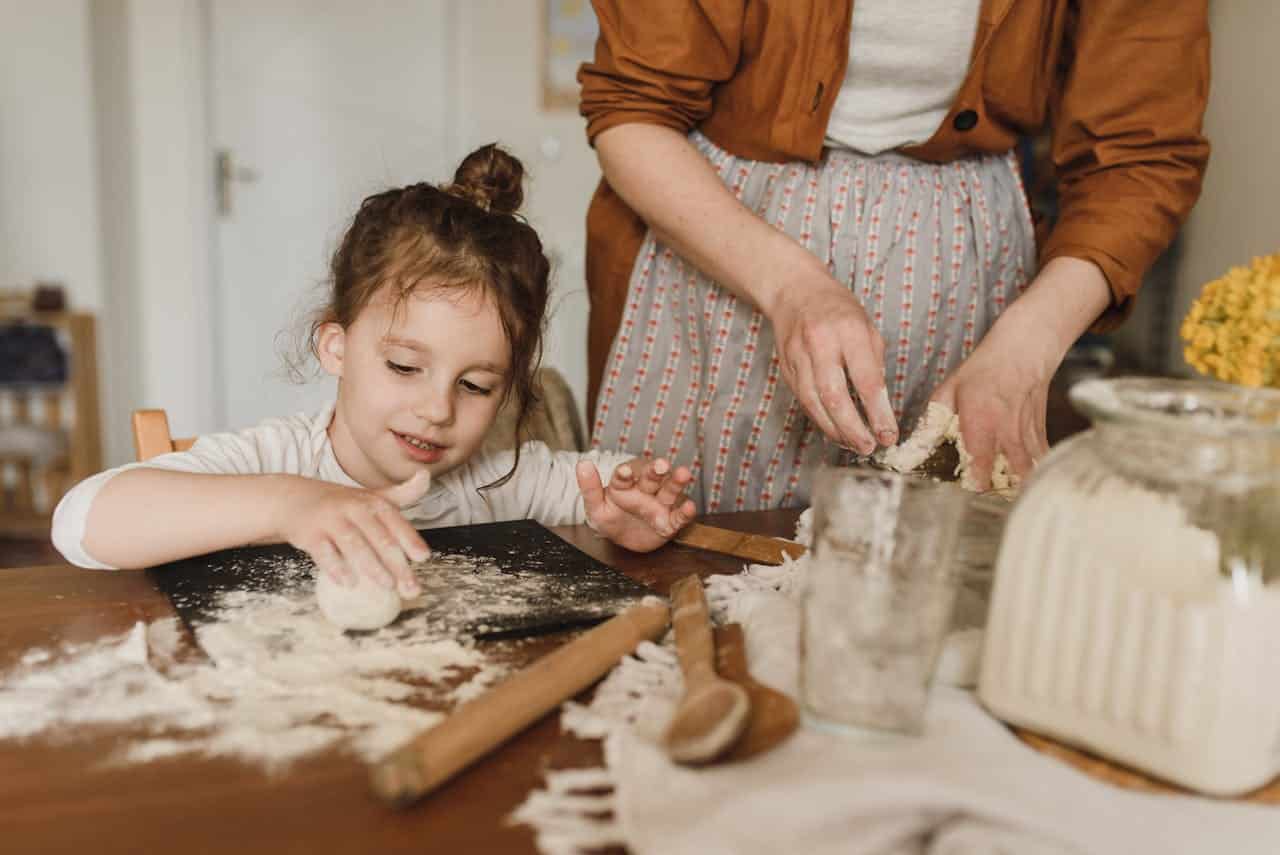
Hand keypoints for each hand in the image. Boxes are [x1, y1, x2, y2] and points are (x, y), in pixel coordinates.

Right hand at [274, 469, 432, 597]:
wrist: (293, 499)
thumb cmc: (340, 503)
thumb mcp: (371, 496)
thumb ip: (401, 493)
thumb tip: (426, 476)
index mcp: (371, 502)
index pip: (395, 521)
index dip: (410, 539)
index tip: (423, 557)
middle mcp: (353, 508)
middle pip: (378, 537)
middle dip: (397, 564)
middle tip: (410, 587)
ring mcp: (330, 520)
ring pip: (354, 544)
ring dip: (372, 566)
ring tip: (387, 585)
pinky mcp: (309, 534)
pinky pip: (323, 552)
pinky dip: (336, 567)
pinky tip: (349, 583)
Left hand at [576, 457, 696, 552]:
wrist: (623, 538)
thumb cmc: (610, 517)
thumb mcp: (595, 508)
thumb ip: (590, 488)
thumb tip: (582, 464)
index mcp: (625, 484)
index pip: (624, 476)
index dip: (625, 474)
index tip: (624, 471)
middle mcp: (645, 490)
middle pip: (651, 478)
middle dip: (656, 470)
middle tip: (661, 464)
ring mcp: (659, 504)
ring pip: (669, 490)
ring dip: (676, 482)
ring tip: (683, 473)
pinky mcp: (670, 521)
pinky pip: (679, 516)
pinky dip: (685, 512)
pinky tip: (690, 507)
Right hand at [765, 261, 897, 453]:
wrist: (794, 290)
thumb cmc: (837, 309)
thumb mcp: (866, 327)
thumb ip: (873, 364)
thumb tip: (880, 407)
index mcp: (849, 331)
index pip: (866, 381)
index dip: (878, 413)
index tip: (888, 434)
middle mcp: (821, 344)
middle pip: (835, 397)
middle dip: (853, 429)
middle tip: (868, 448)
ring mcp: (798, 356)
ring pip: (814, 403)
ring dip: (834, 430)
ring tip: (853, 444)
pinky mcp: (785, 367)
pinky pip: (803, 400)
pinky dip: (819, 419)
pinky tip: (834, 430)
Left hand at [930, 308, 1060, 490]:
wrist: (1023, 353)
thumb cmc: (984, 371)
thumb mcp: (948, 392)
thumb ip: (931, 423)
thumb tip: (914, 450)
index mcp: (981, 423)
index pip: (980, 467)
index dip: (972, 486)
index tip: (963, 492)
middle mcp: (1007, 434)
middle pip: (1008, 479)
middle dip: (995, 493)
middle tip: (982, 498)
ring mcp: (1028, 437)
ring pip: (1028, 476)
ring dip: (1015, 488)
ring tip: (1001, 496)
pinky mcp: (1041, 437)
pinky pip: (1039, 465)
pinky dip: (1031, 476)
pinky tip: (1020, 481)